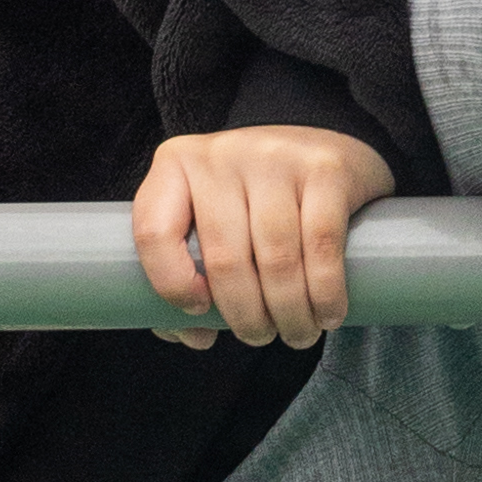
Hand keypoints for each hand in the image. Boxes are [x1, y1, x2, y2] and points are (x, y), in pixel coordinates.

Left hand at [132, 123, 396, 351]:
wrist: (320, 143)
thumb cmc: (252, 199)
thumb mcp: (206, 220)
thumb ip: (184, 276)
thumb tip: (195, 336)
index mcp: (175, 166)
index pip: (153, 232)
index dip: (171, 284)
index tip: (199, 312)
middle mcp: (221, 156)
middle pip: (224, 258)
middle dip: (246, 318)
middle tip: (260, 338)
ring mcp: (275, 158)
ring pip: (276, 258)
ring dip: (289, 314)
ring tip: (297, 334)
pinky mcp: (325, 169)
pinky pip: (321, 244)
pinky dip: (326, 292)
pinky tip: (328, 314)